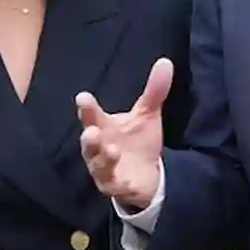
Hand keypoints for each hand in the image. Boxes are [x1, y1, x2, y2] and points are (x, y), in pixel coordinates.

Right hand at [76, 58, 171, 209]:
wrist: (145, 174)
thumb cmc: (137, 140)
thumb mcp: (147, 114)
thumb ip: (154, 91)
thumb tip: (166, 62)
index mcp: (103, 127)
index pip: (91, 116)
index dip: (86, 108)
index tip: (83, 97)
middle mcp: (99, 148)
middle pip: (89, 143)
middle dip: (89, 138)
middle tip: (92, 131)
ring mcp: (105, 170)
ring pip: (99, 166)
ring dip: (104, 159)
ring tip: (113, 150)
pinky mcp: (117, 187)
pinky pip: (116, 188)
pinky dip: (120, 185)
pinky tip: (127, 182)